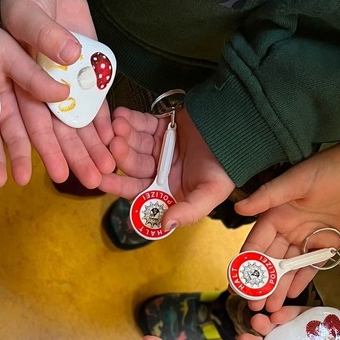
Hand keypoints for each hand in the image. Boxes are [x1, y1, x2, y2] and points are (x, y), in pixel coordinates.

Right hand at [0, 0, 115, 187]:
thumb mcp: (28, 15)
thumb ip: (46, 37)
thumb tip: (70, 56)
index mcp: (19, 85)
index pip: (35, 124)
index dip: (47, 150)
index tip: (58, 174)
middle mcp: (43, 91)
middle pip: (60, 131)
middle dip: (76, 157)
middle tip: (92, 182)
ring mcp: (66, 85)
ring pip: (79, 123)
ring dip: (93, 147)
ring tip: (108, 171)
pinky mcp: (84, 74)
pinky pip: (95, 103)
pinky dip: (104, 122)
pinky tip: (114, 141)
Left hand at [99, 107, 234, 227]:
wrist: (239, 131)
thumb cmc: (226, 167)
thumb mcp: (210, 194)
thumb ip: (188, 211)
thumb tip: (165, 225)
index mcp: (166, 190)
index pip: (137, 191)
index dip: (119, 186)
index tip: (101, 180)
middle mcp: (159, 171)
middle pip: (133, 165)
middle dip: (122, 155)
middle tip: (114, 144)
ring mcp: (159, 147)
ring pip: (134, 143)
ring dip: (124, 136)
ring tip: (118, 126)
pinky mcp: (161, 126)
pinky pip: (142, 124)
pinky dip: (131, 120)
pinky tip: (122, 115)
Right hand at [236, 137, 339, 311]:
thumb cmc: (333, 168)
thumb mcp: (298, 180)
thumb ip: (269, 196)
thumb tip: (238, 208)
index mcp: (277, 214)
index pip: (256, 244)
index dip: (246, 264)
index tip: (237, 284)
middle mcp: (288, 229)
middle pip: (270, 262)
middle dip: (261, 284)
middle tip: (253, 305)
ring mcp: (307, 239)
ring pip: (288, 269)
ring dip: (278, 288)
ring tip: (269, 309)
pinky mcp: (327, 246)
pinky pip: (310, 268)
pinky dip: (300, 281)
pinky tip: (291, 296)